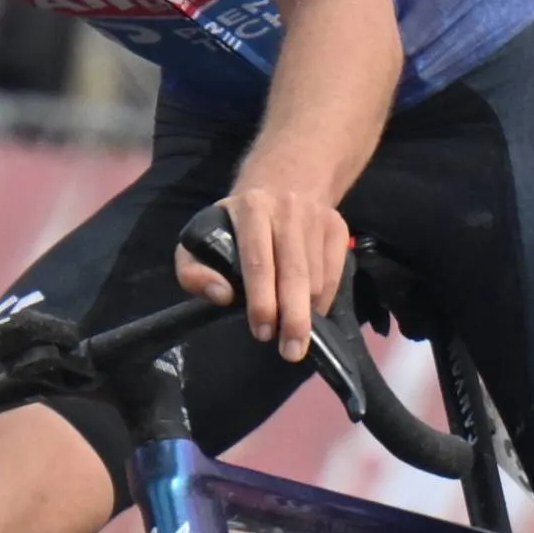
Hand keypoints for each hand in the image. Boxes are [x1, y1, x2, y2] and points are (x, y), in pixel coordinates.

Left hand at [175, 179, 347, 362]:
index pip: (257, 260)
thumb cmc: (234, 224)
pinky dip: (324, 300)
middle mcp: (287, 209)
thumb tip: (222, 296)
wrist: (284, 181)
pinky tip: (310, 309)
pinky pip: (335, 275)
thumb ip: (195, 272)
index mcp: (251, 209)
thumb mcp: (200, 239)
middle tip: (291, 352)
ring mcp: (317, 217)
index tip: (261, 332)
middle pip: (294, 273)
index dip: (261, 300)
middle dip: (293, 317)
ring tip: (293, 330)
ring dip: (306, 312)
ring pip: (317, 279)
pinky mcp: (338, 227)